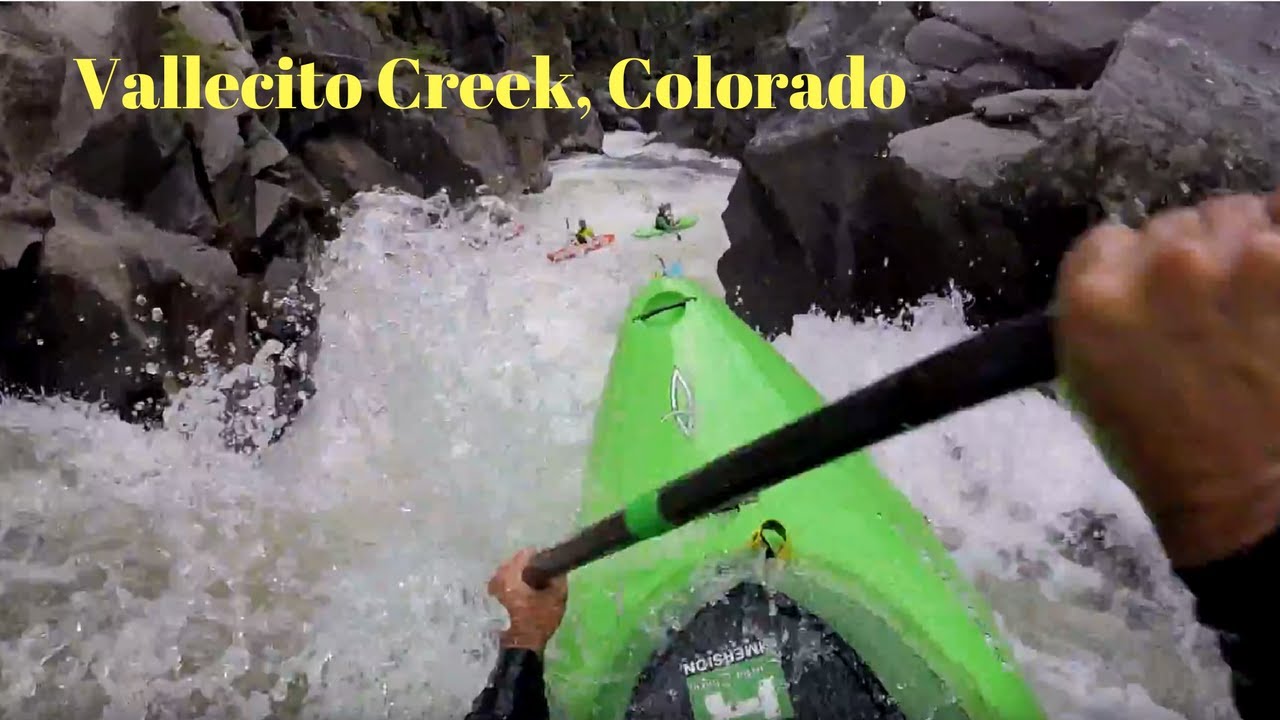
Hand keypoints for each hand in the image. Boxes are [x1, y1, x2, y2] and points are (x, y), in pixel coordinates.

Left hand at [486, 547, 567, 653]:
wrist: (522, 644)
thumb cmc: (539, 619)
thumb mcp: (557, 597)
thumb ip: (558, 577)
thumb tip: (557, 568)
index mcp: (511, 574)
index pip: (527, 553)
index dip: (541, 557)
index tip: (549, 567)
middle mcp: (498, 576)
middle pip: (517, 561)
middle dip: (530, 567)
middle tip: (543, 577)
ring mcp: (492, 587)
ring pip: (510, 572)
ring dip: (522, 576)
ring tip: (534, 587)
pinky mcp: (492, 597)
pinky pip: (505, 582)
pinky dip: (514, 585)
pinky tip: (524, 595)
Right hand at [1056, 190, 1279, 567]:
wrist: (1250, 499)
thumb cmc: (1161, 452)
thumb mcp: (1086, 383)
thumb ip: (1097, 314)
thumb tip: (1125, 278)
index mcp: (1094, 298)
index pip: (1106, 240)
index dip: (1129, 268)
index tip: (1151, 298)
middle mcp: (1162, 266)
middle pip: (1172, 224)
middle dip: (1189, 259)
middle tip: (1209, 309)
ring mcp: (1238, 260)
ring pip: (1233, 213)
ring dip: (1242, 246)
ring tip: (1256, 295)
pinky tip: (1277, 284)